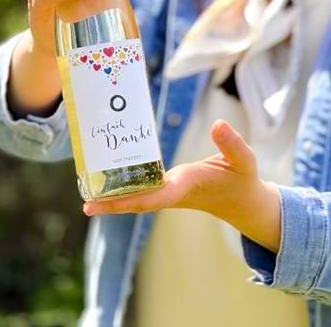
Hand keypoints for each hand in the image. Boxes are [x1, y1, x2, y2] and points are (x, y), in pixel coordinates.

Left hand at [83, 120, 282, 252]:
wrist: (242, 202)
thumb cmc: (242, 180)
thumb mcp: (244, 160)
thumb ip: (232, 143)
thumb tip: (217, 124)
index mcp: (189, 185)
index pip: (158, 196)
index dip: (135, 198)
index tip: (114, 202)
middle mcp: (174, 192)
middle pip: (139, 202)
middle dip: (113, 205)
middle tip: (86, 206)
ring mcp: (170, 193)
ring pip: (138, 199)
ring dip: (114, 199)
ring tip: (87, 195)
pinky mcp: (169, 189)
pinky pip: (143, 192)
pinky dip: (125, 190)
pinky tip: (108, 183)